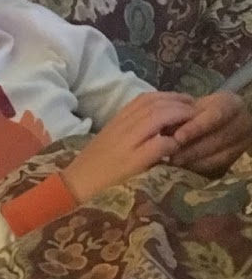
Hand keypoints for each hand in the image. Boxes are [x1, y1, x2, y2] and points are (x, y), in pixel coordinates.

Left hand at [63, 91, 193, 202]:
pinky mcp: (114, 122)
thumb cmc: (110, 179)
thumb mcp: (138, 167)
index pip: (165, 112)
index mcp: (135, 130)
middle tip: (197, 106)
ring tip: (183, 103)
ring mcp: (119, 119)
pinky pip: (136, 103)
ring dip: (167, 97)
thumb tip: (177, 137)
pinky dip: (153, 99)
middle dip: (179, 101)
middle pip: (157, 101)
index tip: (200, 116)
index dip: (184, 112)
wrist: (78, 181)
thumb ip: (158, 148)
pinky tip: (160, 107)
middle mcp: (127, 119)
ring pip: (147, 99)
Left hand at [168, 90, 251, 175]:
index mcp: (231, 105)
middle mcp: (243, 123)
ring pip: (219, 156)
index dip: (196, 127)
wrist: (216, 124)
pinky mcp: (236, 160)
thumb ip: (182, 117)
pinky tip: (183, 168)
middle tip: (170, 155)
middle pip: (218, 139)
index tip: (178, 137)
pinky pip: (218, 167)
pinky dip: (199, 168)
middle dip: (191, 149)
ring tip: (173, 162)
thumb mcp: (192, 109)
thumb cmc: (198, 114)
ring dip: (193, 161)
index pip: (216, 116)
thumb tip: (164, 131)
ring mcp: (243, 143)